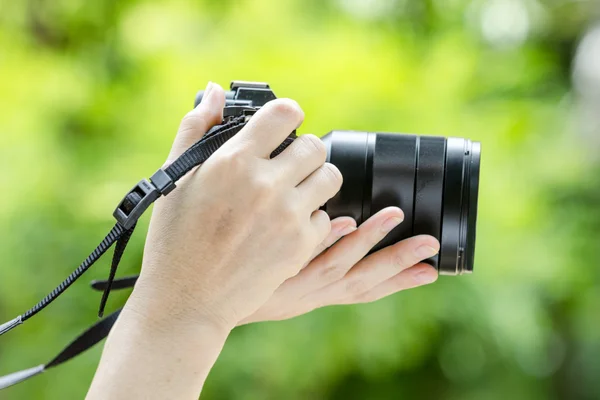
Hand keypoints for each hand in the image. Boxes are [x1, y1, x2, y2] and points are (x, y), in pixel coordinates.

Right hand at [128, 82, 342, 330]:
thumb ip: (195, 129)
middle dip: (303, 151)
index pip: (286, 113)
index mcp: (234, 161)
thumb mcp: (174, 179)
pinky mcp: (300, 245)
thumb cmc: (175, 239)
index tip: (285, 125)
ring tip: (293, 193)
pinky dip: (311, 219)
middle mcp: (266, 183)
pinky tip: (288, 226)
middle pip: (315, 145)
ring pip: (330, 176)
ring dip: (315, 180)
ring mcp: (287, 215)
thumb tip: (214, 93)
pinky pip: (326, 217)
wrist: (187, 300)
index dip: (288, 115)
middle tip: (288, 166)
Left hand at [240, 207, 438, 323]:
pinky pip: (298, 252)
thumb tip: (345, 218)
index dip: (399, 279)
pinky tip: (339, 221)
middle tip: (431, 245)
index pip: (365, 287)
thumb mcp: (286, 274)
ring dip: (369, 240)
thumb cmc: (240, 281)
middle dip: (399, 262)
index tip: (432, 270)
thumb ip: (315, 250)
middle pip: (362, 280)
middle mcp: (307, 291)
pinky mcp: (266, 264)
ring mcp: (288, 279)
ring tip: (394, 216)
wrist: (194, 298)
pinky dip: (322, 239)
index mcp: (315, 293)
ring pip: (336, 262)